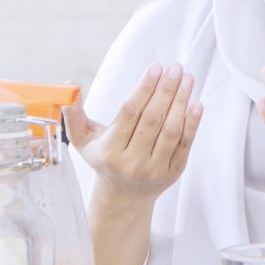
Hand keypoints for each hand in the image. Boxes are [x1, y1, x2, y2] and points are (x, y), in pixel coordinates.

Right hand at [65, 64, 201, 203]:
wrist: (124, 196)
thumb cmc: (104, 160)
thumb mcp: (83, 141)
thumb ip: (75, 115)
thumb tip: (68, 87)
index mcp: (110, 152)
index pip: (129, 114)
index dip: (144, 89)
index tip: (155, 68)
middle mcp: (132, 162)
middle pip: (152, 119)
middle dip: (165, 90)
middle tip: (175, 67)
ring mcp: (155, 169)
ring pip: (171, 130)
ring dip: (181, 102)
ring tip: (187, 78)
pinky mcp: (174, 171)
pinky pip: (185, 144)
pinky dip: (192, 123)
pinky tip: (196, 103)